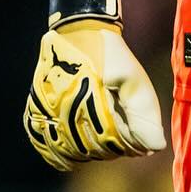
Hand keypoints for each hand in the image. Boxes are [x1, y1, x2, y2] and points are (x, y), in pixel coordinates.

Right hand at [23, 0, 165, 169]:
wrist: (79, 33)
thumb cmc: (112, 57)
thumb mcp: (134, 79)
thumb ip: (144, 114)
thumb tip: (155, 148)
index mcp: (91, 99)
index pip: (112, 141)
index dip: (129, 147)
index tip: (140, 145)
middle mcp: (65, 107)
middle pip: (91, 148)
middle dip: (112, 150)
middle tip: (125, 144)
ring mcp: (46, 110)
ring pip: (68, 151)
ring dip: (88, 154)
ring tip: (104, 146)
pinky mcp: (35, 109)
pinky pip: (42, 142)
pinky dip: (57, 154)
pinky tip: (71, 158)